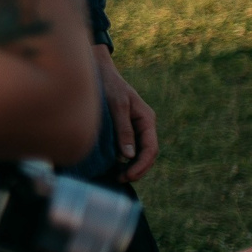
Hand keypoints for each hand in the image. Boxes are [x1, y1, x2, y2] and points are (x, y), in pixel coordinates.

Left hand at [96, 45, 158, 180]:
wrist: (100, 71)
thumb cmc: (109, 86)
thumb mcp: (117, 106)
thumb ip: (123, 130)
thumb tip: (128, 156)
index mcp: (146, 119)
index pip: (151, 148)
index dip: (142, 165)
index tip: (128, 176)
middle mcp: (143, 125)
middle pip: (147, 154)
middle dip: (137, 169)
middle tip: (120, 180)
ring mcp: (134, 127)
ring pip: (138, 152)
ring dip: (130, 166)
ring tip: (116, 177)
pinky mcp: (123, 128)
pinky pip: (128, 147)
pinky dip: (123, 159)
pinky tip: (112, 166)